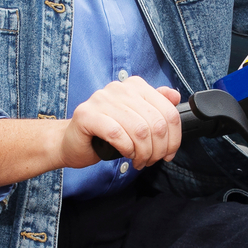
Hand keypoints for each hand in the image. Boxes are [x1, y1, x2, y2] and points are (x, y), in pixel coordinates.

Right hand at [62, 76, 181, 168]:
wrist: (72, 142)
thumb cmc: (105, 133)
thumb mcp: (136, 119)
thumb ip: (156, 107)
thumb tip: (175, 96)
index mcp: (135, 86)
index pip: (168, 111)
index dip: (174, 138)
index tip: (168, 153)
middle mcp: (119, 88)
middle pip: (156, 123)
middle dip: (158, 149)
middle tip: (151, 160)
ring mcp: (101, 99)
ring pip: (139, 130)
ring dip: (143, 152)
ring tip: (139, 161)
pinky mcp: (87, 114)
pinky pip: (117, 134)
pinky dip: (126, 148)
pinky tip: (125, 154)